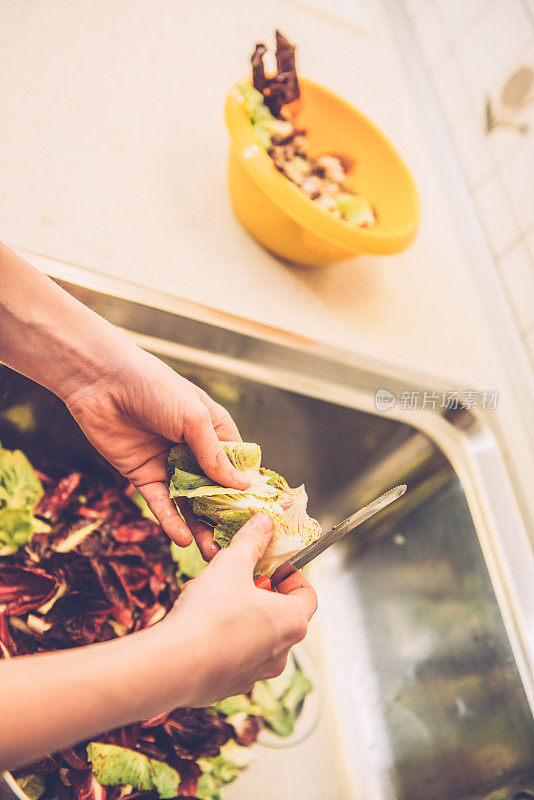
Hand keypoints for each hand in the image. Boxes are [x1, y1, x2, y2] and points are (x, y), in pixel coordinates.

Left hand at [63, 346, 249, 556]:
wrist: (100, 381)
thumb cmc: (155, 387)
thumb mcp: (193, 418)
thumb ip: (215, 454)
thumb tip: (243, 485)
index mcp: (214, 430)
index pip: (237, 466)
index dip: (246, 490)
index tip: (259, 518)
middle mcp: (194, 450)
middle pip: (214, 490)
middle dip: (224, 516)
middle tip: (234, 545)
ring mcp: (169, 465)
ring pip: (189, 503)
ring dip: (199, 526)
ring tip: (211, 552)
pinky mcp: (143, 477)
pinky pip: (160, 504)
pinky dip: (170, 521)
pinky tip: (182, 538)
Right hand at [157, 513, 317, 706]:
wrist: (173, 665)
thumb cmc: (209, 614)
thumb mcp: (231, 564)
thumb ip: (251, 541)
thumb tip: (264, 522)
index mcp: (291, 622)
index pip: (308, 595)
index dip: (291, 576)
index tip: (271, 567)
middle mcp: (281, 653)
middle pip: (283, 616)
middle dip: (262, 594)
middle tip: (240, 579)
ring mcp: (257, 674)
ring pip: (258, 638)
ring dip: (243, 617)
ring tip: (215, 600)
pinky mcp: (232, 686)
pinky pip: (235, 658)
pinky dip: (225, 641)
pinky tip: (201, 627)